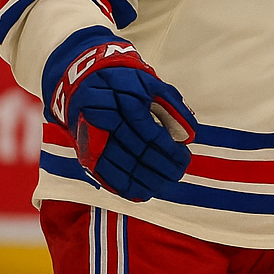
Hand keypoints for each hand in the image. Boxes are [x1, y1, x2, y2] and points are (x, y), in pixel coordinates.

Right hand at [48, 36, 197, 202]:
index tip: (184, 158)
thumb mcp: (151, 84)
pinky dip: (121, 185)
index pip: (147, 130)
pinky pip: (101, 171)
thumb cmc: (127, 83)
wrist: (85, 80)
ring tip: (163, 186)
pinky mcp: (83, 147)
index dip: (167, 148)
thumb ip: (172, 106)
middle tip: (177, 175)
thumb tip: (190, 134)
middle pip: (133, 148)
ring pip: (117, 162)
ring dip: (142, 178)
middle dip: (159, 166)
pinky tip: (140, 193)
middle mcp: (102, 116)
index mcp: (121, 97)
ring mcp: (90, 133)